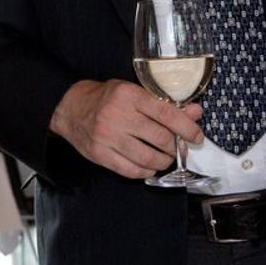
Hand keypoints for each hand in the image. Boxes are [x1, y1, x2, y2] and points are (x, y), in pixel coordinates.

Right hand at [49, 78, 204, 178]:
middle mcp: (117, 116)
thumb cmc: (106, 98)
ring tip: (163, 157)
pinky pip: (131, 171)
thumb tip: (195, 113)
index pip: (167, 115)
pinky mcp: (100, 154)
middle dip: (175, 147)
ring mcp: (107, 137)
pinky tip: (148, 166)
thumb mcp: (135, 93)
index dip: (187, 128)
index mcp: (129, 96)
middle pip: (161, 139)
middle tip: (177, 147)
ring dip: (163, 161)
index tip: (196, 136)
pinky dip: (146, 171)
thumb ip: (165, 104)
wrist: (69, 108)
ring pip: (149, 159)